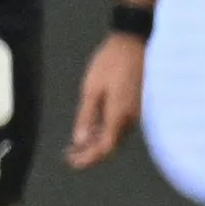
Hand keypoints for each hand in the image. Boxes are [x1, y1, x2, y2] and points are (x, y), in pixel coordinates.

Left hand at [69, 31, 144, 167]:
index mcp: (119, 115)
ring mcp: (135, 112)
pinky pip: (120, 126)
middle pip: (111, 145)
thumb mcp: (91, 89)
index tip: (72, 162)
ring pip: (116, 136)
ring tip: (76, 143)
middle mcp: (130, 118)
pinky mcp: (135, 105)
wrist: (133, 43)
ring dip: (97, 142)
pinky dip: (105, 131)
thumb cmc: (110, 63)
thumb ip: (86, 117)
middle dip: (90, 153)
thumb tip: (80, 141)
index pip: (105, 148)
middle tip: (69, 154)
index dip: (88, 159)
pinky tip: (92, 128)